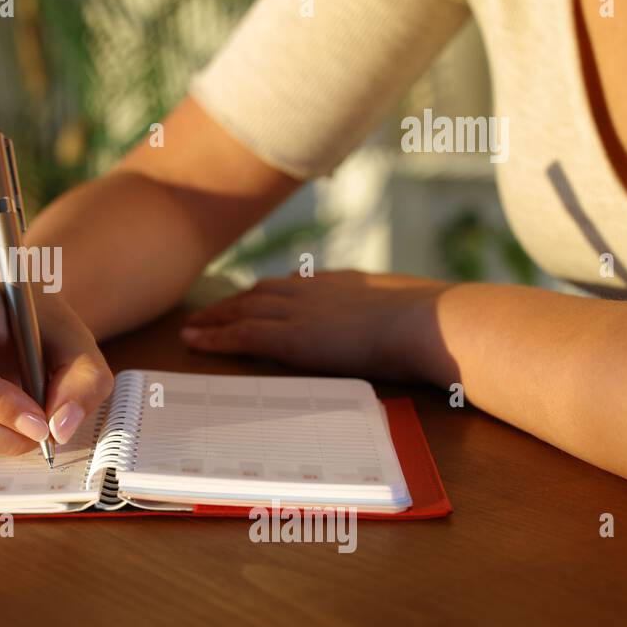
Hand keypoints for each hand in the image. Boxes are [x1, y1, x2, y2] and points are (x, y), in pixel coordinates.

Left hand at [180, 271, 451, 382]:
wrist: (430, 323)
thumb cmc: (436, 324)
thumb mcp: (416, 313)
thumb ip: (402, 316)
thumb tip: (416, 329)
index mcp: (346, 283)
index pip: (297, 285)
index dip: (271, 292)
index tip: (254, 297)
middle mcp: (315, 291)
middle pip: (261, 293)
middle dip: (232, 302)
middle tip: (207, 312)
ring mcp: (301, 312)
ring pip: (243, 310)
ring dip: (213, 318)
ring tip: (190, 327)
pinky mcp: (291, 338)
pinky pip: (241, 335)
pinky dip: (213, 338)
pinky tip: (191, 342)